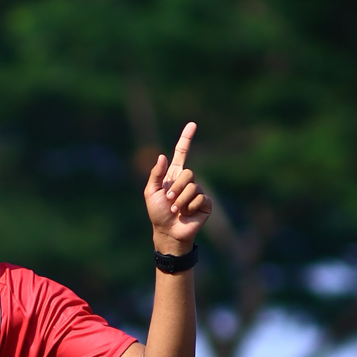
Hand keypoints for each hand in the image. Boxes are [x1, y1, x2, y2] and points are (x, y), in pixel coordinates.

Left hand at [144, 122, 211, 250]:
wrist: (168, 232)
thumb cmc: (157, 213)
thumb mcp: (150, 192)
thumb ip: (156, 174)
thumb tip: (163, 155)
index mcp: (173, 175)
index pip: (182, 153)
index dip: (186, 139)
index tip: (192, 124)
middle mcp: (187, 181)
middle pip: (188, 173)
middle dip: (176, 187)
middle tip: (169, 200)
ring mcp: (197, 191)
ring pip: (193, 186)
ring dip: (181, 199)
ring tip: (176, 210)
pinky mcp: (205, 203)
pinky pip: (200, 197)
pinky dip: (190, 206)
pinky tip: (187, 213)